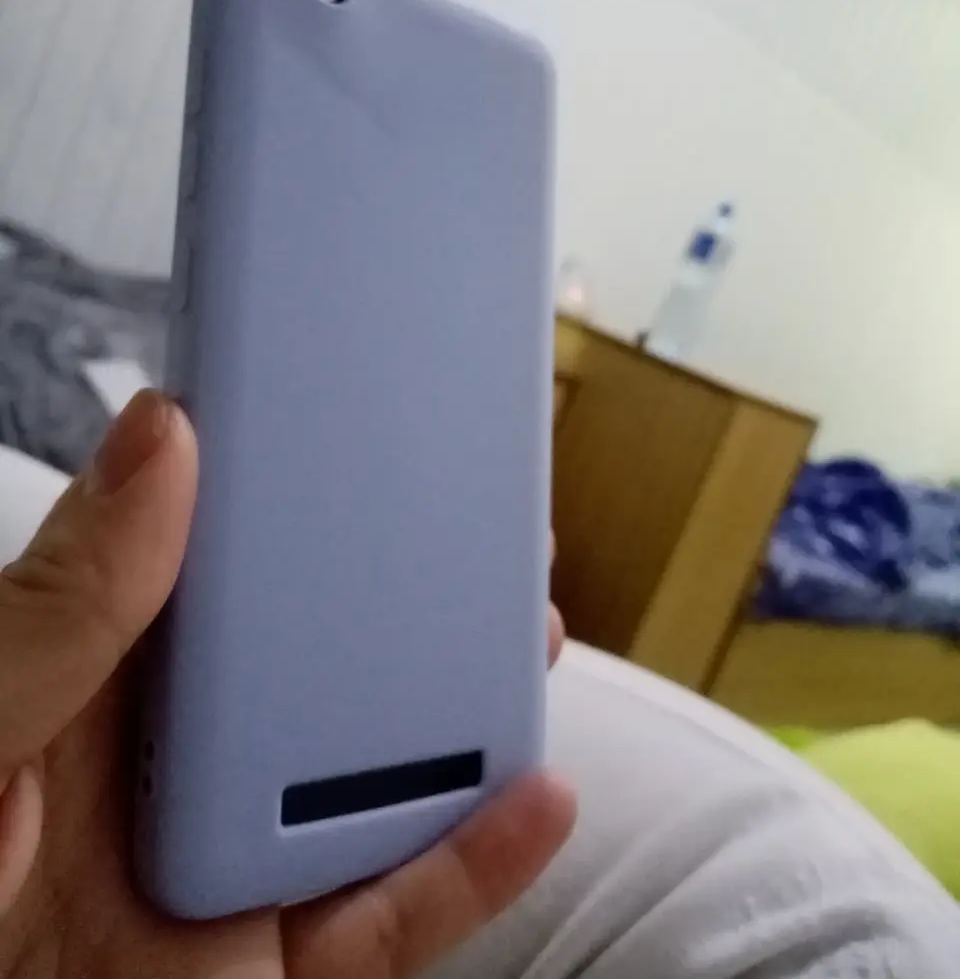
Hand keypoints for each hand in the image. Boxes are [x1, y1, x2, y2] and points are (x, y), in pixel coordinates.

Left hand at [0, 392, 574, 976]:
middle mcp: (163, 776)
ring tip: (522, 637)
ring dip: (457, 716)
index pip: (201, 570)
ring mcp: (221, 878)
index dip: (277, 496)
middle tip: (473, 525)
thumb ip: (62, 604)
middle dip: (398, 601)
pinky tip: (532, 798)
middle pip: (308, 671)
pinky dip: (472, 865)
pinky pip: (390, 921)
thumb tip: (159, 442)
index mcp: (81, 692)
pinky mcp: (266, 976)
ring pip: (369, 784)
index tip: (347, 428)